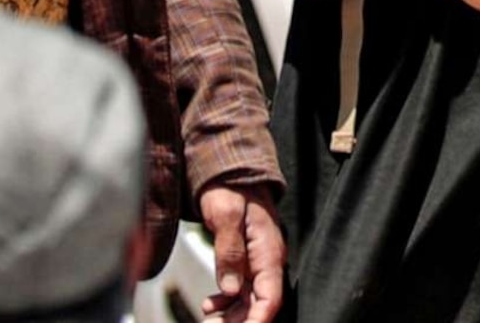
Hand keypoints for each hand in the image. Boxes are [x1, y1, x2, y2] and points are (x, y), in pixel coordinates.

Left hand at [198, 182, 285, 322]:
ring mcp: (257, 261)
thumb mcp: (226, 214)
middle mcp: (266, 260)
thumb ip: (229, 251)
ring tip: (208, 320)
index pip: (271, 297)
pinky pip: (241, 290)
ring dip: (231, 315)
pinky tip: (210, 304)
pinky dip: (226, 302)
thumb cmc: (230, 187)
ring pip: (249, 300)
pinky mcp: (246, 260)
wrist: (228, 170)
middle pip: (260, 304)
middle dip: (240, 322)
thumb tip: (231, 289)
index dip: (258, 320)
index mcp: (268, 250)